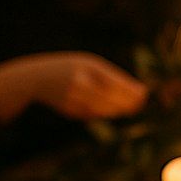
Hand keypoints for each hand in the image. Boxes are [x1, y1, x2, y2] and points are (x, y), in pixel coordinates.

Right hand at [0, 52, 147, 123]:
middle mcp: (81, 84)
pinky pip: (96, 115)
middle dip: (130, 103)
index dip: (133, 93)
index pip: (117, 84)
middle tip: (139, 102)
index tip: (144, 94)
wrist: (36, 78)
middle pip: (114, 100)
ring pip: (107, 111)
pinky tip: (99, 104)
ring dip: (118, 109)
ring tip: (123, 103)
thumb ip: (115, 77)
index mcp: (86, 67)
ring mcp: (75, 100)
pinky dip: (102, 111)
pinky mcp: (73, 112)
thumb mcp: (90, 64)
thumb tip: (143, 93)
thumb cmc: (71, 68)